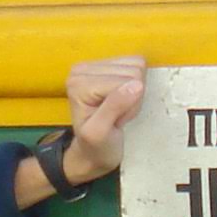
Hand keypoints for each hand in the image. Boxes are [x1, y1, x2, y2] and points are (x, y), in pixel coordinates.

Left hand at [59, 56, 146, 183]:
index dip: (127, 104)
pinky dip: (136, 84)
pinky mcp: (110, 65)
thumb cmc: (96, 146)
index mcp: (78, 83)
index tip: (114, 120)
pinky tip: (123, 100)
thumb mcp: (100, 133)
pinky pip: (137, 64)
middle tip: (117, 116)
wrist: (93, 152)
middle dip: (131, 97)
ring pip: (137, 66)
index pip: (124, 81)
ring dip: (134, 92)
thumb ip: (114, 107)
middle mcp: (83, 69)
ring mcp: (96, 65)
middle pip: (132, 70)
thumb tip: (137, 85)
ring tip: (118, 110)